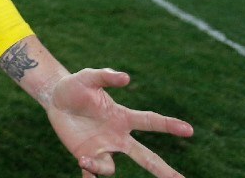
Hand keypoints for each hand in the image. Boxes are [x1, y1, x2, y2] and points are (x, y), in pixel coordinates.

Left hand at [45, 68, 193, 176]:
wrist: (55, 99)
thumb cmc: (76, 86)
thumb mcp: (88, 77)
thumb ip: (106, 76)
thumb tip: (126, 78)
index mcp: (122, 117)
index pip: (150, 121)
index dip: (170, 125)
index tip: (189, 130)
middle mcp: (116, 137)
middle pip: (145, 156)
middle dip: (163, 170)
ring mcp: (102, 148)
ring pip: (111, 167)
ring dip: (100, 166)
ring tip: (84, 158)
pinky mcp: (85, 155)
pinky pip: (91, 171)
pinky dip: (89, 174)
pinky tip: (85, 174)